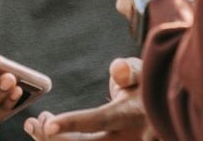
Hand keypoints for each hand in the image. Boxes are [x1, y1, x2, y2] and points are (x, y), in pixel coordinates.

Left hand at [24, 58, 153, 140]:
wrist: (167, 111)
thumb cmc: (149, 88)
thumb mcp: (144, 73)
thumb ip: (129, 71)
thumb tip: (117, 69)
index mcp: (131, 115)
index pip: (99, 120)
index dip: (72, 123)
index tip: (47, 124)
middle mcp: (127, 139)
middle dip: (54, 138)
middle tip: (35, 122)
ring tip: (34, 125)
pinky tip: (45, 133)